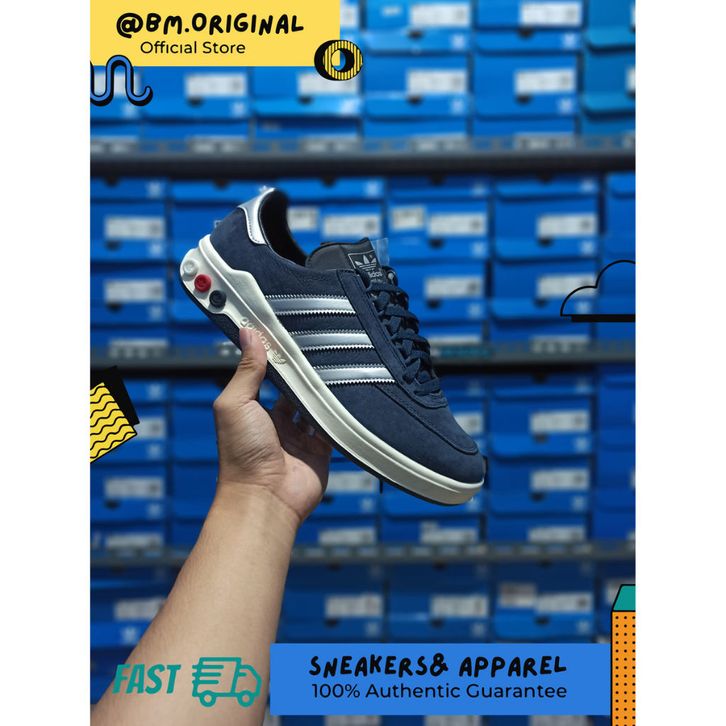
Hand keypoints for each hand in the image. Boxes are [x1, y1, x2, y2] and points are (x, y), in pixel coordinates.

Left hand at [212, 328, 331, 526]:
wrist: (264, 498)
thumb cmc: (240, 455)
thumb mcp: (235, 404)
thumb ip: (246, 370)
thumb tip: (247, 333)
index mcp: (253, 409)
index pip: (267, 375)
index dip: (277, 356)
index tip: (288, 331)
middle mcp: (276, 421)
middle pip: (295, 388)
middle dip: (304, 372)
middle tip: (319, 346)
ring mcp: (300, 436)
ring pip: (316, 404)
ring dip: (323, 391)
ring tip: (335, 367)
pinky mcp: (321, 450)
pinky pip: (333, 426)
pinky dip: (339, 413)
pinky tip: (346, 395)